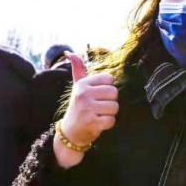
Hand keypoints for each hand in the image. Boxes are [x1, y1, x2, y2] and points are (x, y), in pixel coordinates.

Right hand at [53, 52, 118, 167]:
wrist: (70, 132)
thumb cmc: (78, 107)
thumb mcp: (77, 87)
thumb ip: (78, 69)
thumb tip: (70, 53)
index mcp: (83, 84)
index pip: (109, 80)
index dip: (107, 90)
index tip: (97, 96)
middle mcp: (84, 94)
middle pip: (114, 93)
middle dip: (110, 102)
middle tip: (99, 107)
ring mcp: (88, 108)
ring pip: (115, 107)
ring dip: (109, 114)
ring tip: (98, 115)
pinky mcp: (92, 122)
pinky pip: (112, 120)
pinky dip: (108, 124)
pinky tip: (98, 124)